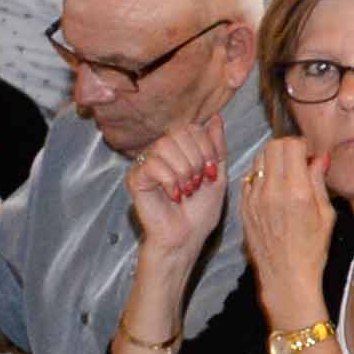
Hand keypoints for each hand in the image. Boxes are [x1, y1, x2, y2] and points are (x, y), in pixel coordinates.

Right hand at [125, 114, 229, 253]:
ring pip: (165, 146)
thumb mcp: (217, 174)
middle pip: (178, 133)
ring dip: (184, 171)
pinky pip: (153, 164)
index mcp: (180, 149)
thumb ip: (217, 146)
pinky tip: (174, 196)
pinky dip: (170, 180)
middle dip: (196, 159)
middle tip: (198, 183)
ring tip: (187, 190)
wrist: (187, 237)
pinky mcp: (135, 177)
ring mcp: (146, 163)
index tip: (211, 173)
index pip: (192, 128)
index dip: (206, 147)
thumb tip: (217, 117)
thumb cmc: (200, 211)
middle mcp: (160, 152)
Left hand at [236, 137, 336, 314]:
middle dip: (286, 147)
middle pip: (272, 147)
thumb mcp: (326, 216)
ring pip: (258, 160)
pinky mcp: (244, 207)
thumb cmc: (311, 251)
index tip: (310, 154)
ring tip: (285, 173)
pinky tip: (273, 189)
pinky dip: (262, 176)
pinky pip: (250, 179)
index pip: (291, 146)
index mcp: (296, 192)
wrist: (286, 278)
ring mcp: (253, 199)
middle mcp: (271, 192)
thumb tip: (319, 158)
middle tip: (297, 159)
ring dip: (273, 159)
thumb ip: (319, 182)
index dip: (302, 145)